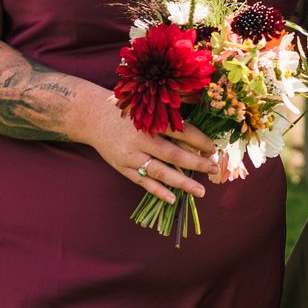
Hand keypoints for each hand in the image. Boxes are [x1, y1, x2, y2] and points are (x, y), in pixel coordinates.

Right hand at [85, 104, 217, 203]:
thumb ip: (169, 119)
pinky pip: (142, 182)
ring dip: (182, 182)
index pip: (181, 131)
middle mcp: (141, 138)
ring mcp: (131, 155)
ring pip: (160, 171)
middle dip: (196, 163)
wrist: (93, 117)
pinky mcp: (123, 167)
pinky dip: (158, 190)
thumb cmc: (128, 111)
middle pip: (173, 154)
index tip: (213, 148)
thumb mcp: (148, 108)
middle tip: (214, 169)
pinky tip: (173, 198)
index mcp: (151, 120)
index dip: (200, 140)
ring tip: (201, 191)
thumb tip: (198, 138)